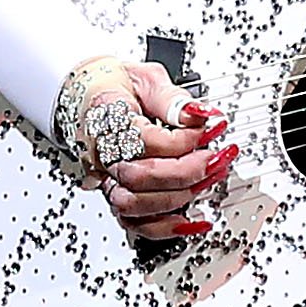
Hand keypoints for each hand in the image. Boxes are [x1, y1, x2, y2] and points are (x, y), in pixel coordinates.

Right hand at [82, 59, 236, 242]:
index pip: (146, 141)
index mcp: (107, 119)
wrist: (89, 97)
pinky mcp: (117, 193)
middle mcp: (102, 154)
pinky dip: (166, 227)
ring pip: (135, 204)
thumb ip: (173, 99)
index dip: (184, 139)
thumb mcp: (148, 78)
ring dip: (180, 197)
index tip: (209, 128)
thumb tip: (200, 115)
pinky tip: (193, 221)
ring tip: (209, 179)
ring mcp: (107, 178)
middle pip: (139, 177)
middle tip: (216, 157)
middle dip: (186, 171)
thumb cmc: (116, 86)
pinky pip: (135, 223)